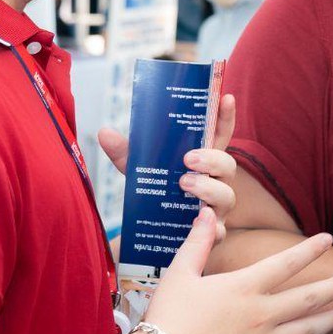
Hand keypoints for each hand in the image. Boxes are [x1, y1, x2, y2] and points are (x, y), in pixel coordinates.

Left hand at [100, 95, 239, 235]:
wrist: (156, 236)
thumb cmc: (158, 195)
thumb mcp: (141, 171)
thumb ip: (126, 153)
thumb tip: (104, 132)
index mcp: (203, 162)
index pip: (220, 136)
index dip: (225, 116)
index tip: (225, 96)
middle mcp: (216, 183)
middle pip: (228, 165)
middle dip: (212, 159)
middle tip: (189, 159)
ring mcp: (217, 209)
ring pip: (227, 196)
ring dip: (208, 189)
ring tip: (184, 184)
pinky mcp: (213, 234)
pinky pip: (219, 231)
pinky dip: (210, 227)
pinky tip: (195, 220)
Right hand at [143, 208, 332, 333]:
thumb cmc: (166, 317)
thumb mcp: (179, 274)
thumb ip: (199, 243)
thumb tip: (210, 212)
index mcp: (244, 288)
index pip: (286, 263)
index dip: (309, 249)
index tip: (328, 239)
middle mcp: (260, 315)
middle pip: (308, 298)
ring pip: (307, 331)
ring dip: (331, 321)